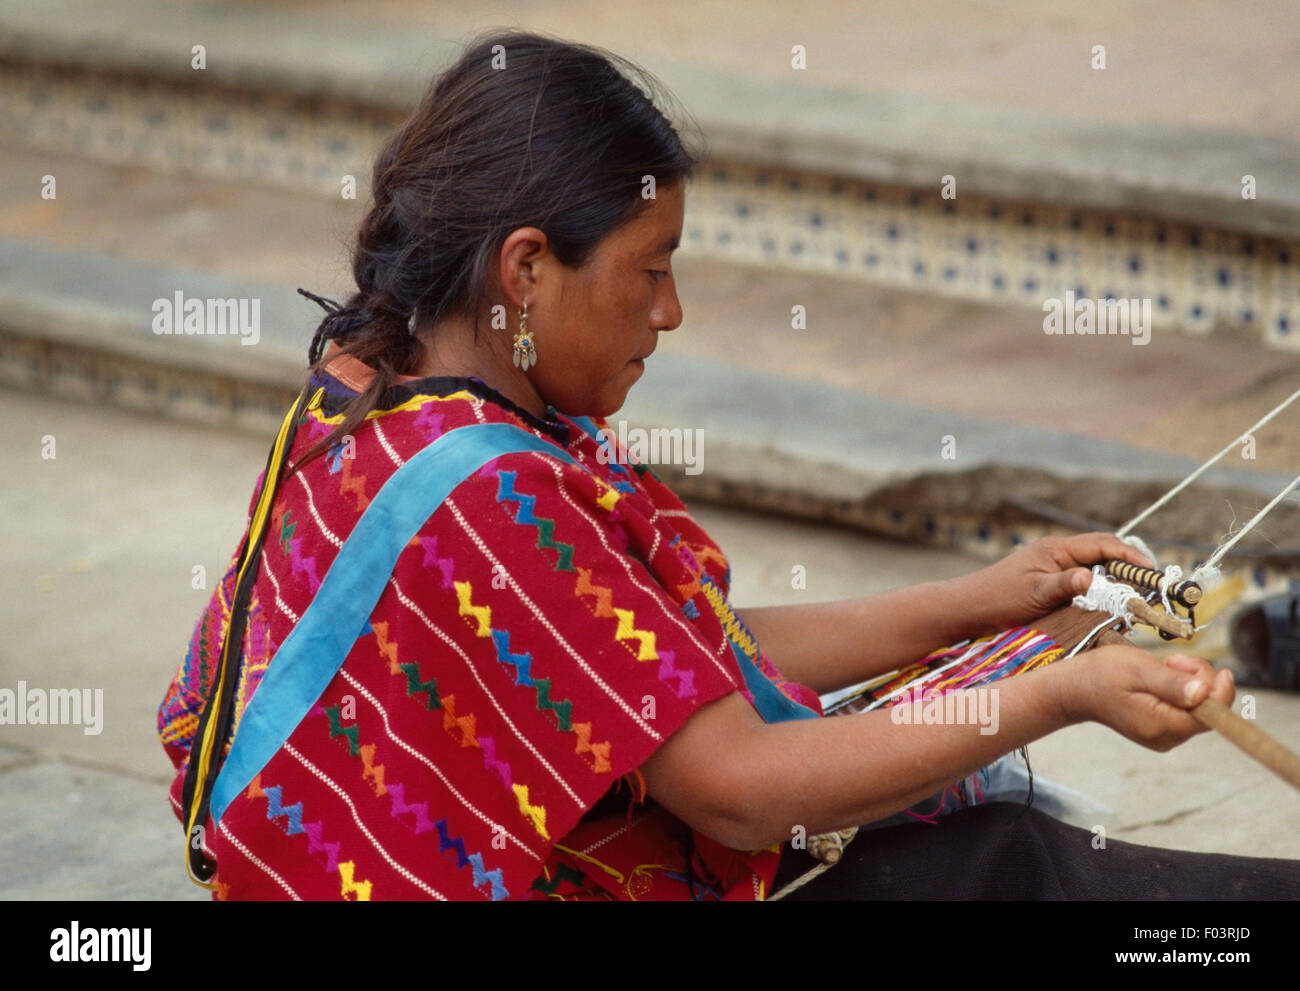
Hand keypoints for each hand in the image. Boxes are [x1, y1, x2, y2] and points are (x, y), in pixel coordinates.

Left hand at [953, 532, 1153, 635]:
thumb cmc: (997, 599)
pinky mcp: (1051, 584)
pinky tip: (1110, 608)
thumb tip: (1090, 577)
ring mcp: (1055, 569)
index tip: (1153, 573)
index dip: (1132, 556)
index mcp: (1057, 549)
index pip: (1104, 544)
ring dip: (1118, 580)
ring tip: (1139, 599)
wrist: (967, 609)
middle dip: (1131, 567)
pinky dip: (1101, 591)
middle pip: (1105, 553)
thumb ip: (1063, 585)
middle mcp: (1059, 555)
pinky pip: (1085, 582)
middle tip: (1154, 588)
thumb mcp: (1034, 594)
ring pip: (1096, 568)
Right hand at [1053, 645, 1235, 751]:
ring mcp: (1164, 737)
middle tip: (1173, 661)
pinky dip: (1182, 692)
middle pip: (1209, 711)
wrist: (1074, 689)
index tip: (1218, 667)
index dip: (1221, 690)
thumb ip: (1172, 683)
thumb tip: (1204, 693)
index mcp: (1161, 725)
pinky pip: (1187, 711)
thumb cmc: (1101, 675)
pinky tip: (1161, 680)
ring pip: (1199, 710)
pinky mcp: (1161, 730)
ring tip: (1164, 668)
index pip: (1213, 715)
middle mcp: (1166, 738)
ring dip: (1190, 684)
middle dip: (1201, 681)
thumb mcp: (1138, 669)